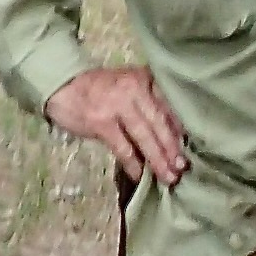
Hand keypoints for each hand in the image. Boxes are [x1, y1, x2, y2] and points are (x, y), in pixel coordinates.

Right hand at [45, 65, 189, 186]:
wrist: (63, 85)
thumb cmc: (100, 90)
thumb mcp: (128, 87)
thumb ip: (148, 104)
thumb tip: (174, 136)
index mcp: (144, 78)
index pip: (168, 106)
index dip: (180, 130)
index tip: (192, 149)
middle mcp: (134, 88)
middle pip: (159, 122)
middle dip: (172, 148)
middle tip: (183, 167)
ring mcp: (117, 104)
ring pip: (144, 136)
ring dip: (158, 159)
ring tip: (168, 177)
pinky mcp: (101, 121)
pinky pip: (123, 148)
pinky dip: (133, 164)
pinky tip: (140, 176)